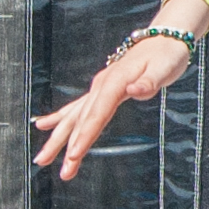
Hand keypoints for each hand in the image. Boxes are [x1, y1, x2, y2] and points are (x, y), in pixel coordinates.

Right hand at [32, 31, 192, 181]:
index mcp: (114, 82)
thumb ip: (149, 82)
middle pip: (80, 120)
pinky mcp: (102, 89)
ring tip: (43, 159)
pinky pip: (77, 107)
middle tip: (62, 171)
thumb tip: (134, 90)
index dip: (84, 136)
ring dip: (58, 139)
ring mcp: (99, 87)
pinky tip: (43, 125)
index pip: (96, 115)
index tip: (74, 155)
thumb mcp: (163, 68)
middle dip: (67, 147)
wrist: (163, 38)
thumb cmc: (166, 55)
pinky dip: (60, 118)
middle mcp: (101, 85)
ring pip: (74, 117)